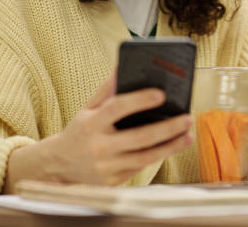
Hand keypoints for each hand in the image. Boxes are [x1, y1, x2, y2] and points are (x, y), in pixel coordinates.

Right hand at [49, 74, 193, 185]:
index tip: (161, 93)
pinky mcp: (113, 183)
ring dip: (171, 146)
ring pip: (146, 158)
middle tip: (187, 118)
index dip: (139, 100)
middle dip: (167, 128)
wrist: (59, 166)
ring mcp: (106, 168)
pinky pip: (141, 168)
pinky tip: (172, 146)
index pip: (117, 108)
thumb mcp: (87, 108)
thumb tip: (123, 66)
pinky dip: (158, 156)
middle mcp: (98, 147)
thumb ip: (106, 89)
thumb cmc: (79, 131)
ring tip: (188, 134)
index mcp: (90, 124)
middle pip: (139, 138)